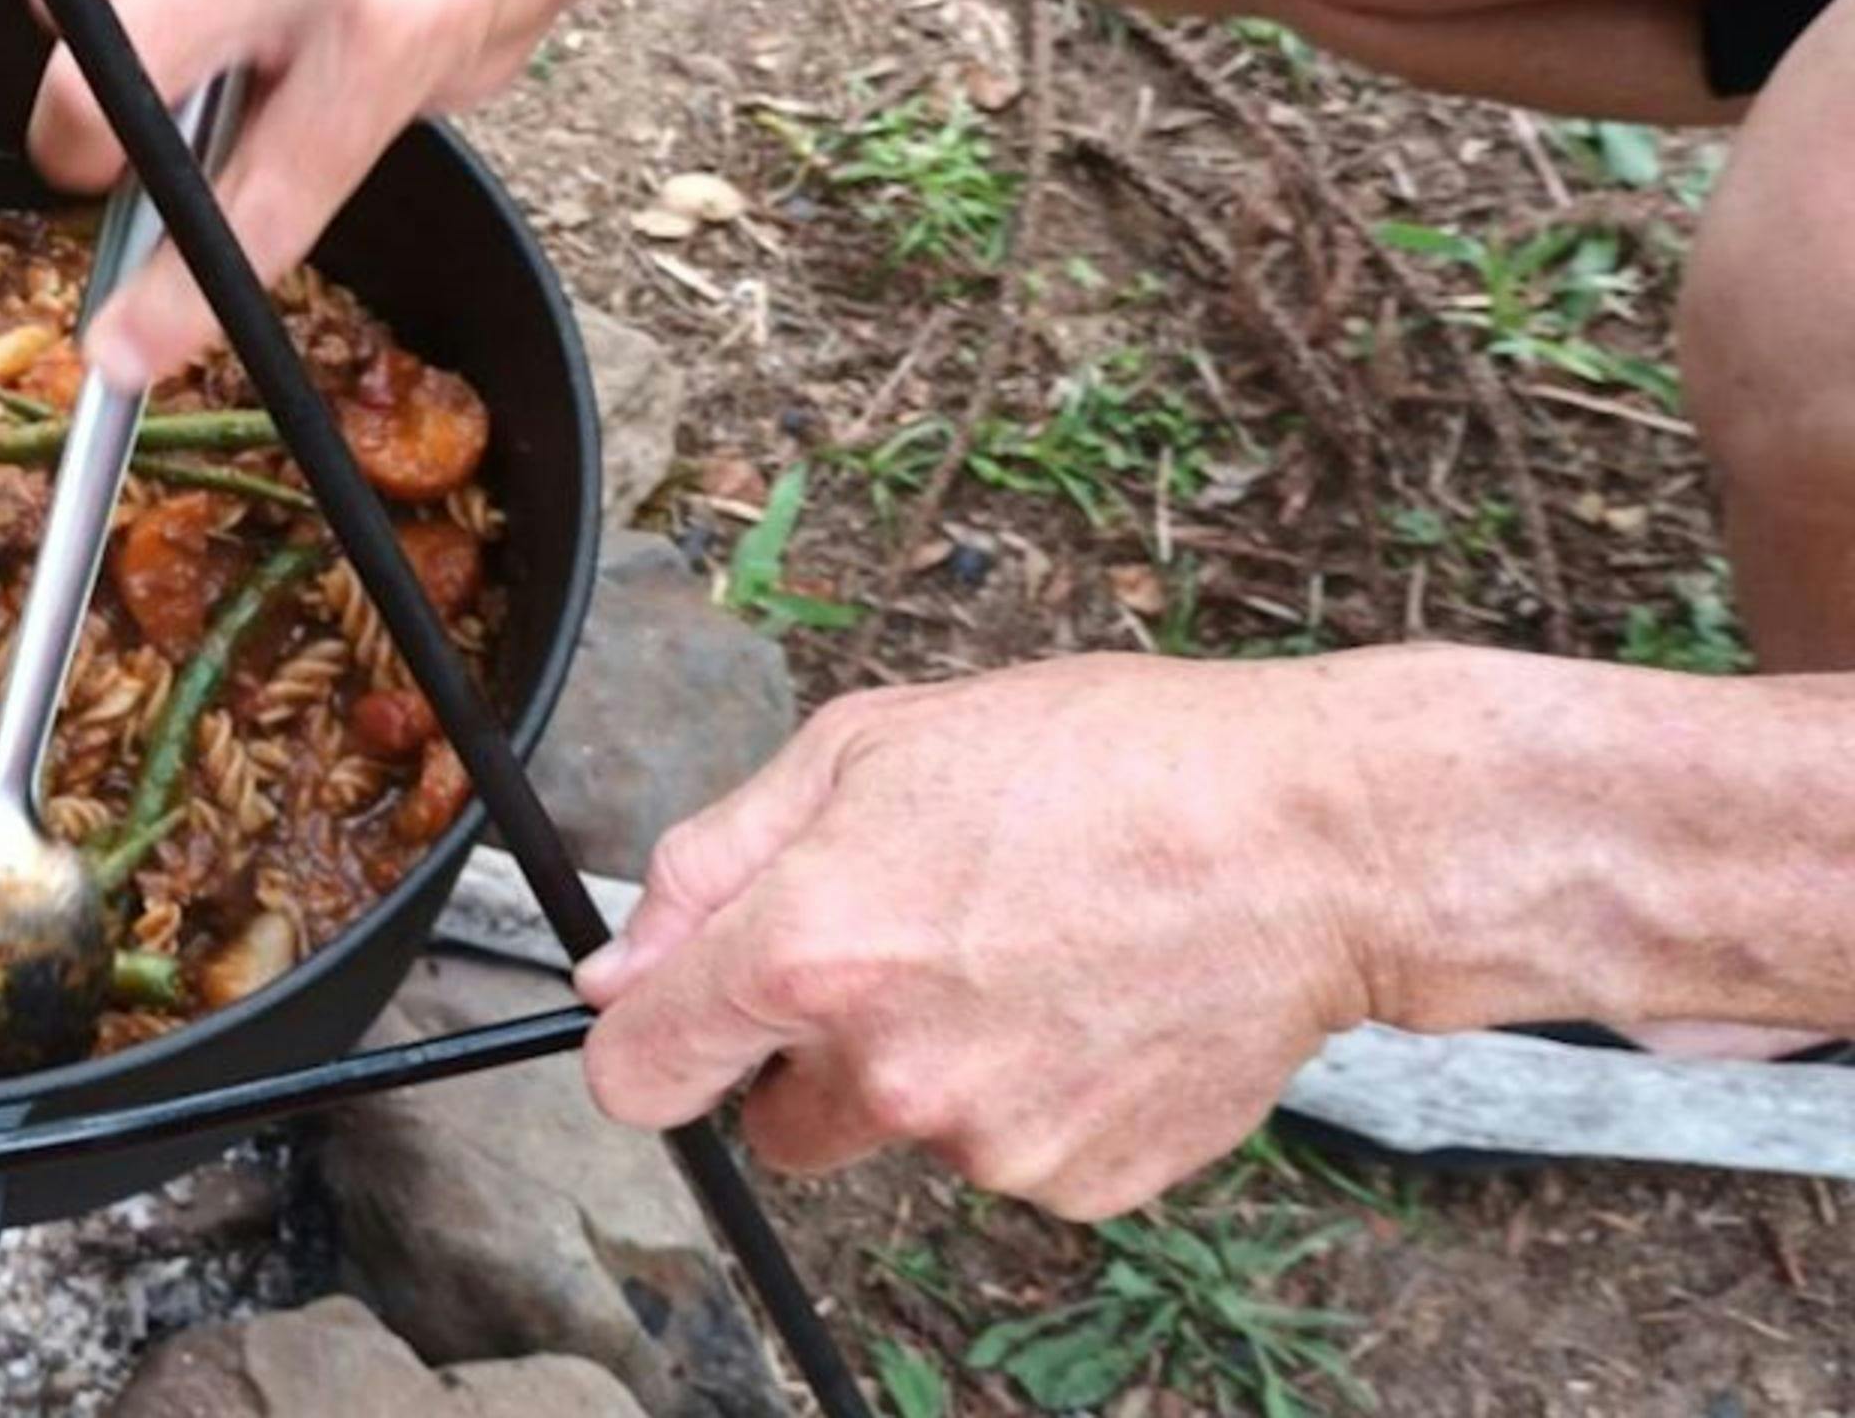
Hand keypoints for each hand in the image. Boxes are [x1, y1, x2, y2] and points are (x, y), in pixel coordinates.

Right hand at [28, 0, 724, 384]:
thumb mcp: (502, 22)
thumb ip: (373, 95)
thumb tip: (250, 138)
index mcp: (401, 20)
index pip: (256, 196)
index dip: (173, 301)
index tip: (118, 350)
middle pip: (98, 90)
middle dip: (79, 151)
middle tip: (103, 154)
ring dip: (96, 25)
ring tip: (176, 0)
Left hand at [576, 652, 1401, 1219]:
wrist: (1312, 840)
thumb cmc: (1105, 764)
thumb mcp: (865, 746)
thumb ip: (712, 865)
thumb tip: (618, 967)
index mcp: (808, 953)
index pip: (637, 1074)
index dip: (648, 1038)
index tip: (679, 1015)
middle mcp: (887, 1070)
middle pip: (773, 1118)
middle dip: (809, 1050)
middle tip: (909, 943)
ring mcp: (988, 1142)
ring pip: (898, 1130)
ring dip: (929, 1065)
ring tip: (1025, 950)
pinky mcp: (1079, 1182)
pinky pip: (1005, 1151)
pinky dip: (1029, 1093)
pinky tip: (1086, 999)